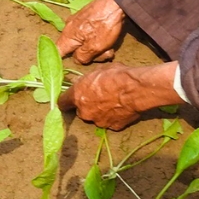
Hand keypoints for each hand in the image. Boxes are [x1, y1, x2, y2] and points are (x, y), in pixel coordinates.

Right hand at [56, 0, 125, 63]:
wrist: (116, 2)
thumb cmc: (104, 25)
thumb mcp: (94, 47)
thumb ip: (82, 57)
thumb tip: (77, 60)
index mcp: (67, 35)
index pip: (57, 52)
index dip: (60, 62)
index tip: (71, 67)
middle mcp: (69, 28)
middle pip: (74, 50)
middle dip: (89, 56)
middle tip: (104, 55)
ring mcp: (78, 22)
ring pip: (83, 43)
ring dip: (96, 49)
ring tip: (110, 48)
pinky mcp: (87, 19)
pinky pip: (88, 35)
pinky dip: (98, 40)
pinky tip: (109, 40)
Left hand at [58, 63, 181, 130]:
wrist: (136, 89)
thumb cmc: (116, 75)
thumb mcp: (97, 71)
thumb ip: (86, 81)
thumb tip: (82, 82)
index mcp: (78, 96)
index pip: (62, 103)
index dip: (66, 101)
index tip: (69, 99)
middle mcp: (85, 112)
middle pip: (81, 111)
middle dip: (87, 105)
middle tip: (98, 96)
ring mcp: (99, 121)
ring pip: (95, 117)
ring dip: (100, 112)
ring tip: (113, 102)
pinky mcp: (113, 127)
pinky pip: (110, 122)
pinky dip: (113, 117)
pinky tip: (121, 108)